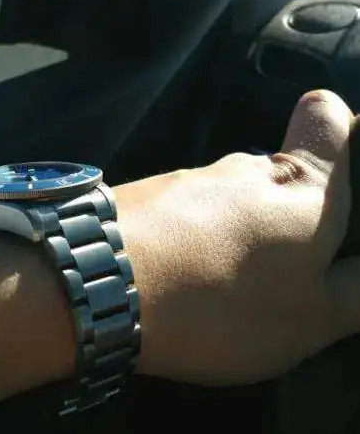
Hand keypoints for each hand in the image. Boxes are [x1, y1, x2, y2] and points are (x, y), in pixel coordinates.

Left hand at [116, 90, 358, 384]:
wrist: (100, 284)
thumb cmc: (223, 300)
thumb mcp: (314, 317)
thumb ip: (357, 291)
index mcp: (304, 188)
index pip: (330, 116)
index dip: (341, 130)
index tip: (342, 167)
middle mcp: (250, 168)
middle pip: (282, 170)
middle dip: (289, 212)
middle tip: (288, 274)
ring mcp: (194, 178)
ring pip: (233, 197)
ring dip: (239, 234)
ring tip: (228, 291)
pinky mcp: (150, 195)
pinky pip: (190, 214)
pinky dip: (196, 242)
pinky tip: (185, 284)